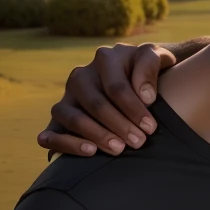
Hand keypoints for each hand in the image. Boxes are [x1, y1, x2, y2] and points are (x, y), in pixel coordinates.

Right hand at [37, 42, 178, 157]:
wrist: (138, 79)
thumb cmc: (149, 71)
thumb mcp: (158, 58)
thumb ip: (151, 66)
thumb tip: (145, 96)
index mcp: (105, 59)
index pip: (116, 87)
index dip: (134, 109)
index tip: (151, 128)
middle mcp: (81, 76)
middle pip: (96, 104)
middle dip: (119, 126)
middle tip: (139, 142)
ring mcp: (67, 97)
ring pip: (72, 117)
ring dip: (96, 135)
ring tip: (119, 149)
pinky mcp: (59, 119)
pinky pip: (51, 134)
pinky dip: (66, 144)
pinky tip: (90, 152)